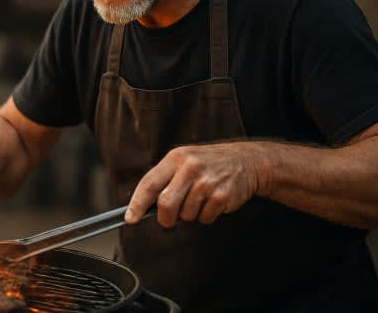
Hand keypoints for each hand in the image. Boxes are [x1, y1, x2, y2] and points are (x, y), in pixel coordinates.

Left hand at [124, 142, 264, 226]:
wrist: (247, 161)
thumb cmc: (209, 163)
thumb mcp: (185, 160)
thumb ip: (165, 178)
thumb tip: (144, 204)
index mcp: (176, 157)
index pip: (150, 183)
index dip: (137, 203)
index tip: (130, 218)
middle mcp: (190, 167)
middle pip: (166, 203)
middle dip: (165, 218)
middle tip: (169, 219)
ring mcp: (207, 182)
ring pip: (186, 214)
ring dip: (190, 214)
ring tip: (200, 198)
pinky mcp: (221, 196)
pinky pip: (204, 218)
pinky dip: (206, 216)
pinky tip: (212, 201)